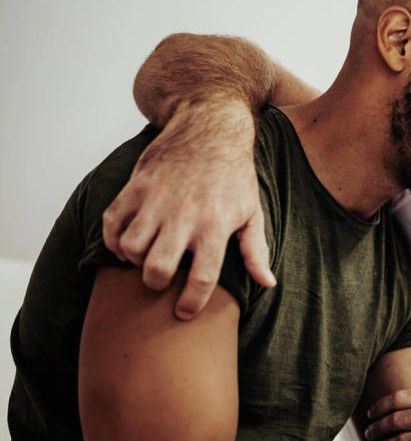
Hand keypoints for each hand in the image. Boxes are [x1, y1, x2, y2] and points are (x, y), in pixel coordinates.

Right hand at [102, 99, 276, 319]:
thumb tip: (267, 284)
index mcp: (216, 225)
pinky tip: (126, 243)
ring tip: (146, 258)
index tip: (183, 313)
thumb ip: (256, 251)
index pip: (202, 277)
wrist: (209, 127)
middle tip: (161, 281)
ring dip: (133, 260)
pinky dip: (113, 240)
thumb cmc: (234, 175)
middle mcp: (184, 215)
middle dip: (156, 283)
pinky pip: (112, 223)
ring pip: (130, 247)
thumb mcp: (252, 212)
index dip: (191, 303)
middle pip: (157, 268)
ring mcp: (156, 200)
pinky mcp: (135, 187)